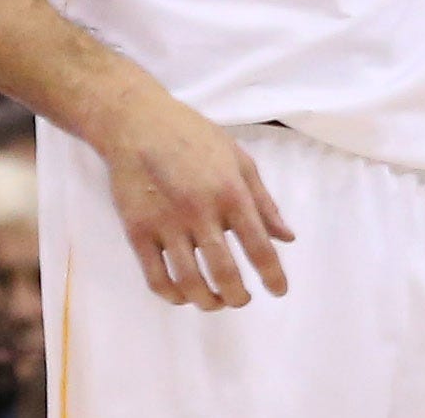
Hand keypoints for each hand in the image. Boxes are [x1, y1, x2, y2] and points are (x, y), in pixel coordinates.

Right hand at [93, 87, 294, 309]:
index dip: (272, 275)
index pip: (258, 245)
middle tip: (243, 300)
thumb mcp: (240, 160)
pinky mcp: (137, 231)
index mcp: (231, 193)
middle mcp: (201, 213)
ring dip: (207, 301)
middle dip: (238, 296)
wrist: (138, 124)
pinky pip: (155, 276)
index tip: (279, 291)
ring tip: (216, 301)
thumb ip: (264, 202)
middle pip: (224, 271)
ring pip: (189, 281)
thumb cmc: (195, 137)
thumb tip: (287, 237)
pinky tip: (183, 295)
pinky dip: (172, 294)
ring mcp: (166, 224)